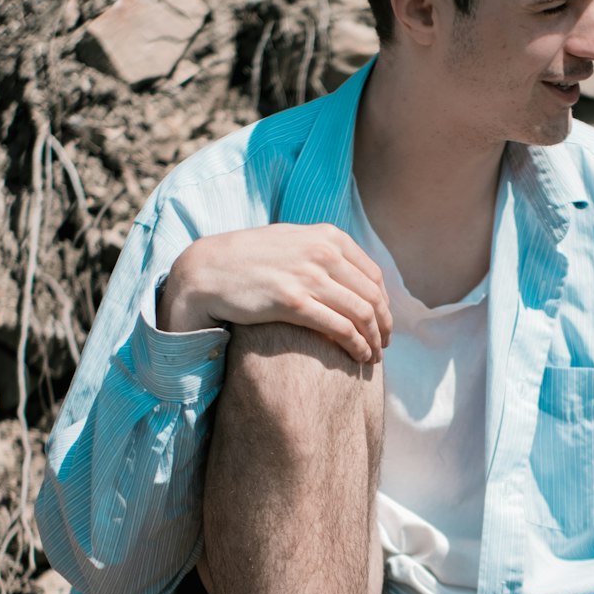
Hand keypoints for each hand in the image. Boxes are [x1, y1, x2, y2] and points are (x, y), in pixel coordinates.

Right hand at [158, 223, 391, 363]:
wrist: (208, 270)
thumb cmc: (250, 259)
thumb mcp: (292, 241)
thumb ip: (322, 250)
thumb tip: (351, 270)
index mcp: (328, 236)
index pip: (374, 275)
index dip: (385, 304)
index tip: (383, 323)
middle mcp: (323, 253)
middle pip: (372, 296)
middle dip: (384, 325)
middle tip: (384, 345)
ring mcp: (308, 276)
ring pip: (362, 314)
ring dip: (373, 340)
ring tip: (373, 356)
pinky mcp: (293, 302)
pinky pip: (340, 329)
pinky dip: (357, 346)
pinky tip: (359, 357)